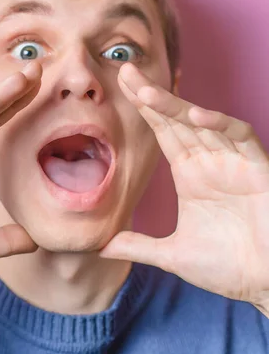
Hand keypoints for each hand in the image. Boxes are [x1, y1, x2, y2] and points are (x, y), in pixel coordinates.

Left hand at [100, 62, 268, 309]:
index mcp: (190, 172)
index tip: (120, 84)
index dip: (143, 108)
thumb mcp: (175, 255)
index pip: (162, 131)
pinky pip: (240, 136)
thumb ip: (139, 246)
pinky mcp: (259, 168)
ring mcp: (233, 161)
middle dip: (151, 94)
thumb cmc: (229, 267)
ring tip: (146, 93)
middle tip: (124, 70)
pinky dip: (220, 124)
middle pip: (176, 118)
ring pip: (202, 122)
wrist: (266, 284)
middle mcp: (209, 160)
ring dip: (176, 106)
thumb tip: (101, 246)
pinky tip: (196, 115)